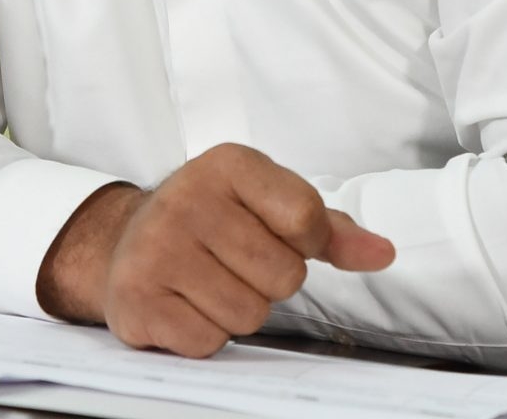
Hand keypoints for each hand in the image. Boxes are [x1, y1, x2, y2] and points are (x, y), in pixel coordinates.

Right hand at [35, 144, 395, 356]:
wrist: (124, 239)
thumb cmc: (209, 221)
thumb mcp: (266, 204)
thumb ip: (328, 229)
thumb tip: (382, 253)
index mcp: (228, 165)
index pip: (306, 217)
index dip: (307, 243)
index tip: (280, 236)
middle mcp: (187, 199)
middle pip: (283, 275)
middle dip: (269, 281)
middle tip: (234, 262)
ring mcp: (156, 249)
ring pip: (249, 314)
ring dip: (237, 309)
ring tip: (209, 282)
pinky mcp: (138, 298)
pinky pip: (209, 341)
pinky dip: (205, 333)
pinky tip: (186, 303)